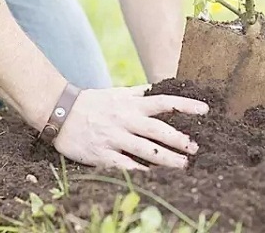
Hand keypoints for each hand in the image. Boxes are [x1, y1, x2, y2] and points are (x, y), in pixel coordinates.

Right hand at [53, 85, 208, 169]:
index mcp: (131, 104)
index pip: (164, 102)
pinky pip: (125, 165)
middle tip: (195, 148)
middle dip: (179, 139)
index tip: (204, 110)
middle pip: (157, 130)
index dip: (185, 105)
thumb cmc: (92, 103)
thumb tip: (159, 87)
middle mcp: (125, 119)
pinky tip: (154, 177)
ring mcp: (113, 137)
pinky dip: (140, 171)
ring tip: (183, 165)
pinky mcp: (102, 154)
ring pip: (145, 149)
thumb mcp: (117, 93)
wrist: (60, 112)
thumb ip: (138, 93)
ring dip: (166, 158)